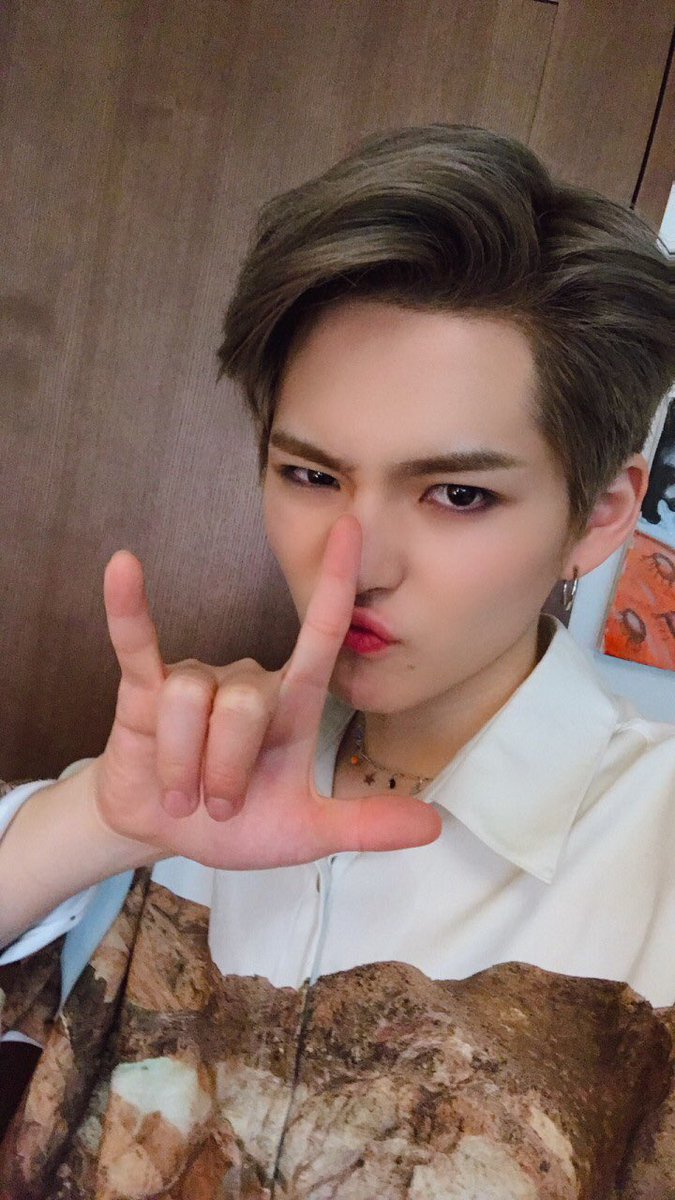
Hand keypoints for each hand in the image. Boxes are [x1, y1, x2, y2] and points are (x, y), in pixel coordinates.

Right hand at [94, 515, 441, 869]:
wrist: (168, 835)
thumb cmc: (241, 825)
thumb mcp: (306, 833)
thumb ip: (364, 826)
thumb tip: (434, 827)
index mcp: (293, 707)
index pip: (321, 635)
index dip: (336, 583)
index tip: (352, 527)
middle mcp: (247, 682)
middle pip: (243, 706)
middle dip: (226, 773)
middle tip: (220, 807)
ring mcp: (196, 679)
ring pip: (189, 703)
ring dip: (183, 766)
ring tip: (183, 792)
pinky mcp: (144, 687)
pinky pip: (137, 641)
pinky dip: (128, 608)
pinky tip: (123, 566)